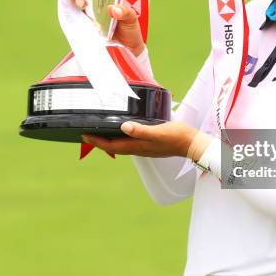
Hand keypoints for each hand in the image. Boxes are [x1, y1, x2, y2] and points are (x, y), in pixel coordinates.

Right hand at [70, 0, 145, 56]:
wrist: (129, 48)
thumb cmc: (130, 28)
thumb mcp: (132, 18)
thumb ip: (125, 12)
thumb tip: (112, 9)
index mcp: (103, 0)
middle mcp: (92, 8)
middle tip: (82, 4)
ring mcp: (88, 20)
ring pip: (74, 12)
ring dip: (76, 13)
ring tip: (86, 19)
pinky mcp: (86, 31)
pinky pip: (77, 27)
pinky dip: (77, 27)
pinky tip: (84, 30)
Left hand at [82, 121, 198, 157]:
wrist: (191, 144)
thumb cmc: (176, 137)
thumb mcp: (158, 131)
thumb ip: (141, 130)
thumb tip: (123, 127)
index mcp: (138, 146)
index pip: (112, 145)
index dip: (97, 141)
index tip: (84, 136)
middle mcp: (138, 149)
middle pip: (114, 147)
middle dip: (100, 142)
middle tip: (88, 135)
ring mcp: (144, 147)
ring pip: (121, 146)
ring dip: (110, 141)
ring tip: (101, 133)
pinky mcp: (150, 144)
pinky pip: (130, 143)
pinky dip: (121, 139)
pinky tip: (123, 132)